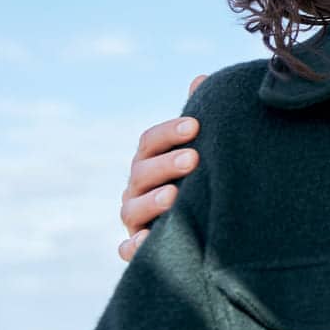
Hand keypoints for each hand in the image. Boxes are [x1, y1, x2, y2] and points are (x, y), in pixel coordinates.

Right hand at [117, 76, 205, 261]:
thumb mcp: (198, 146)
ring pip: (132, 208)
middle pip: (142, 172)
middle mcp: (137, 186)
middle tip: (194, 159)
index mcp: (150, 158)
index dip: (169, 132)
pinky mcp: (138, 247)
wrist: (200, 221)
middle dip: (166, 164)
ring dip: (151, 202)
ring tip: (173, 197)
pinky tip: (144, 243)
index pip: (150, 140)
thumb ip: (197, 116)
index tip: (195, 126)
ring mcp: (135, 217)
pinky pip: (128, 250)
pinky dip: (133, 247)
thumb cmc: (197, 174)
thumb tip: (201, 78)